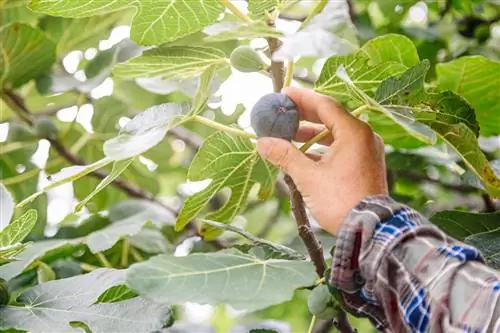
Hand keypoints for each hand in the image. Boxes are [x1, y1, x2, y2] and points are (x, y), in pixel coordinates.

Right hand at [256, 87, 387, 235]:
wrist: (370, 230)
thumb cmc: (340, 201)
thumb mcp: (308, 177)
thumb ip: (285, 156)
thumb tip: (262, 143)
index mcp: (353, 132)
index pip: (324, 105)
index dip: (301, 98)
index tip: (283, 94)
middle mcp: (364, 137)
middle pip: (330, 117)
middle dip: (304, 117)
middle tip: (282, 114)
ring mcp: (367, 151)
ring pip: (335, 134)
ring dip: (312, 135)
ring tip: (288, 137)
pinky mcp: (365, 165)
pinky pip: (342, 148)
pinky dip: (322, 149)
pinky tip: (303, 156)